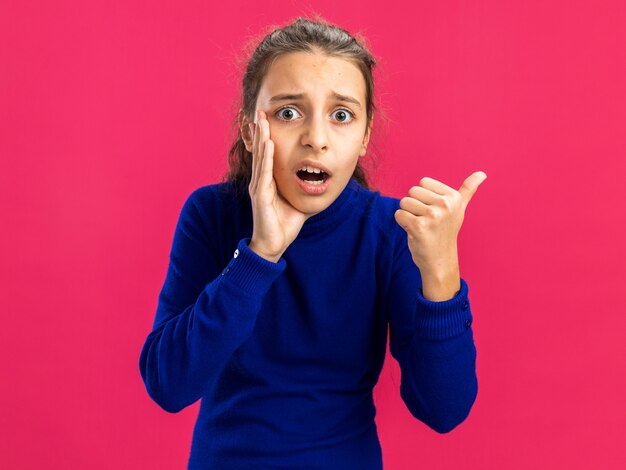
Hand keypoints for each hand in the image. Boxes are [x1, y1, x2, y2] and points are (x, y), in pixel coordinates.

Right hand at [247, 110, 308, 261]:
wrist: (274, 244)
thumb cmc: (285, 223)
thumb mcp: (297, 198)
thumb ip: (304, 186)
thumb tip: (319, 176)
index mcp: (268, 180)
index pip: (267, 153)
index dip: (267, 135)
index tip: (269, 117)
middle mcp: (260, 181)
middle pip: (261, 150)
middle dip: (261, 130)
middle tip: (261, 110)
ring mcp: (259, 187)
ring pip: (260, 158)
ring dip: (262, 137)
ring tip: (262, 120)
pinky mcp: (260, 197)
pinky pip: (264, 174)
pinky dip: (266, 158)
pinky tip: (268, 144)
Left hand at [393, 171, 486, 273]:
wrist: (440, 259)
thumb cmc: (445, 231)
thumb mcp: (459, 209)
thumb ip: (468, 190)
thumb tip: (482, 173)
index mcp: (454, 197)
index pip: (423, 182)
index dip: (423, 197)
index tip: (434, 211)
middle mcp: (445, 204)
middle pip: (412, 191)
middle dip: (414, 206)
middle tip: (427, 221)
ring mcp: (433, 216)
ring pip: (404, 202)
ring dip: (408, 215)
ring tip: (421, 227)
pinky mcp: (419, 226)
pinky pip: (399, 214)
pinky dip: (402, 223)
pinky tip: (415, 233)